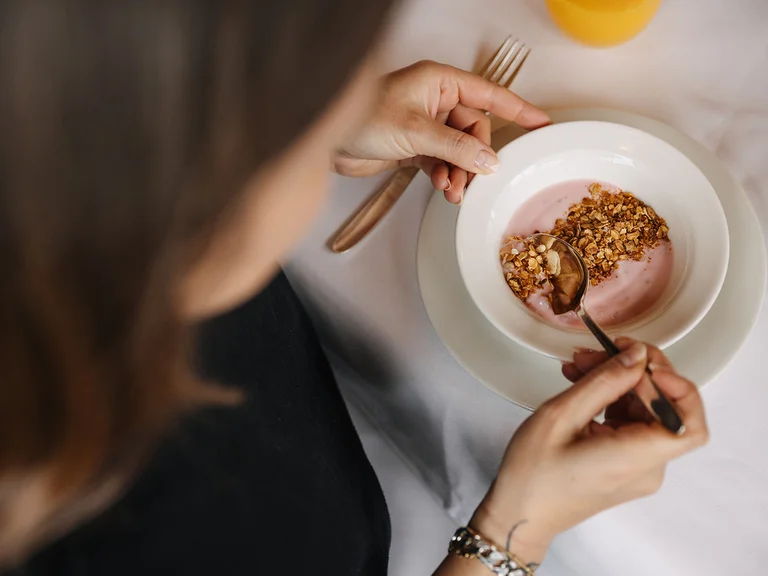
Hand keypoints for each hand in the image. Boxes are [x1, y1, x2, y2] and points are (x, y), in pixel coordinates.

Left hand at [334, 60, 549, 203]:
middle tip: (471, 182)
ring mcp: (426, 125)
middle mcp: (435, 101)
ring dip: (460, 173)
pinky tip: (444, 190)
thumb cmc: (362, 120)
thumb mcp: (415, 132)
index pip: (488, 94)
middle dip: (475, 158)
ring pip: (460, 150)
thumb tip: (489, 159)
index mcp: (438, 82)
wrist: (326, 143)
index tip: (541, 123)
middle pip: (474, 130)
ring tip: (452, 192)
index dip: (517, 108)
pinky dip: (446, 177)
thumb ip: (456, 146)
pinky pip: (443, 162)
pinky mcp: (415, 147)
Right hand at [470, 340, 708, 565]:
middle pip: (664, 408)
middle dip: (634, 373)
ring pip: (644, 410)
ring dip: (617, 382)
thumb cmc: (532, 474)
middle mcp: (646, 466)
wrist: (519, 513)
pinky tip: (580, 382)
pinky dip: (609, 398)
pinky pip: (629, 422)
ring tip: (578, 364)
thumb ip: (604, 382)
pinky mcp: (625, 463)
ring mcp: (637, 466)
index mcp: (636, 460)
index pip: (688, 422)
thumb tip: (638, 355)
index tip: (641, 361)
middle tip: (598, 351)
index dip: (675, 386)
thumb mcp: (561, 416)